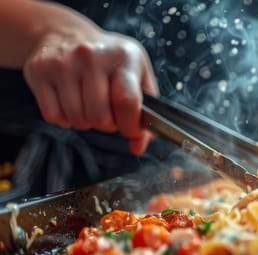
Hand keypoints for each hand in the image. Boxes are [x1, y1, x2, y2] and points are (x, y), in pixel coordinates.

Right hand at [23, 29, 157, 153]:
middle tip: (108, 114)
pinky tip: (70, 104)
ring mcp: (63, 62)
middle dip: (107, 125)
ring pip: (77, 119)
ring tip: (89, 107)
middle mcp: (92, 56)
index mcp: (124, 56)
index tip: (130, 129)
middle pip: (100, 117)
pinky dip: (64, 119)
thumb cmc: (110, 61)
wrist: (67, 34)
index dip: (130, 126)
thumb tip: (138, 147)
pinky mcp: (39, 71)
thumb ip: (145, 113)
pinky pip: (53, 116)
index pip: (127, 102)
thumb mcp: (138, 76)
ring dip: (85, 123)